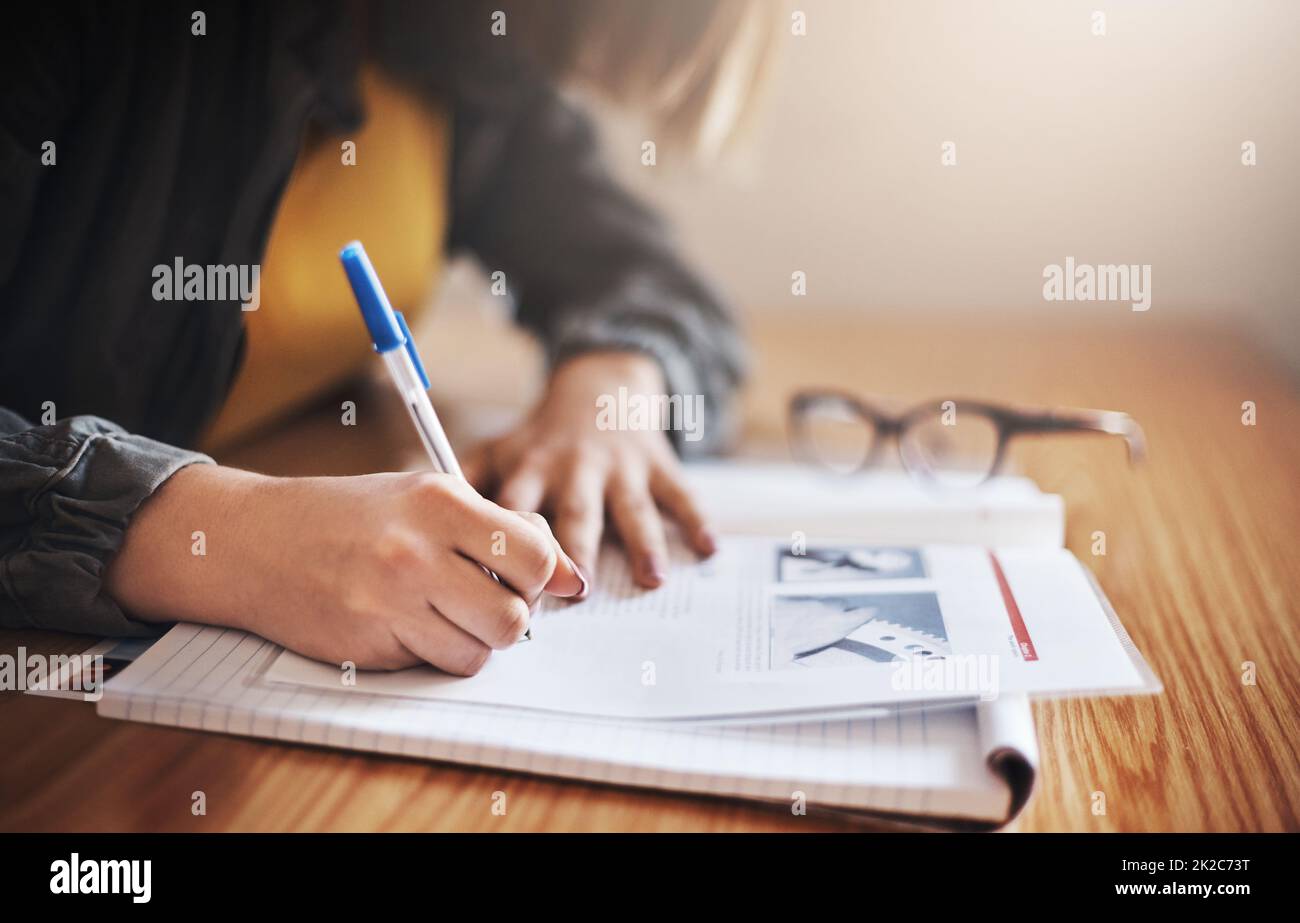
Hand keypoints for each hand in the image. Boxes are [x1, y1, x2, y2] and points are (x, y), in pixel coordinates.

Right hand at [105, 465, 583, 673]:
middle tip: (484, 598)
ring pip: (482, 650)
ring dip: (476, 639)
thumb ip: (497, 527)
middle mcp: (418, 549)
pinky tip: (409, 624)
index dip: (545, 575)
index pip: (535, 554)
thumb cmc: (351, 515)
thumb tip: (568, 574)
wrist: (257, 541)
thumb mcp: (426, 496)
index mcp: (441, 500)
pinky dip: (438, 653)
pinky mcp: (370, 642)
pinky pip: (439, 664)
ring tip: (445, 611)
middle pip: (516, 614)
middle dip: (511, 614)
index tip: (539, 580)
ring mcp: (390, 600)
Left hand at [463, 351, 716, 589]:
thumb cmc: (541, 435)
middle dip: (576, 547)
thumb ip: (461, 482)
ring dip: (642, 541)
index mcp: (531, 470)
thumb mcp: (498, 449)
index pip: (516, 510)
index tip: (504, 586)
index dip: (509, 544)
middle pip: (574, 512)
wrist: (600, 385)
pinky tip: (708, 547)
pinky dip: (696, 519)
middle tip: (577, 588)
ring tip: (651, 576)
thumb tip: (404, 507)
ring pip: (631, 508)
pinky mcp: (657, 465)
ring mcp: (620, 468)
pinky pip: (680, 493)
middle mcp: (574, 469)